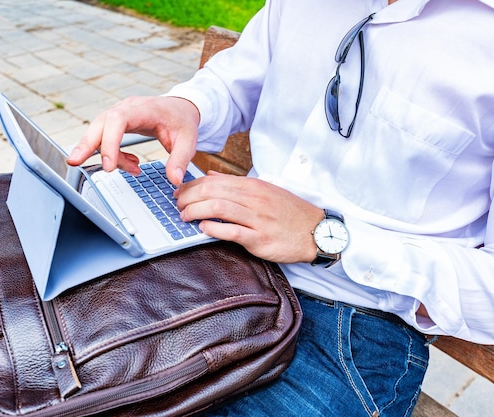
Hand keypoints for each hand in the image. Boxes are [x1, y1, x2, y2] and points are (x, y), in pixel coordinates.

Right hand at [66, 96, 199, 184]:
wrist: (181, 109)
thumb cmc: (182, 121)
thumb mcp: (188, 140)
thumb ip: (180, 159)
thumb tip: (174, 179)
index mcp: (143, 109)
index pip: (117, 120)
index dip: (109, 142)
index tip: (109, 166)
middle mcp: (126, 109)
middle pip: (98, 124)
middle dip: (85, 144)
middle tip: (75, 163)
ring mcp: (119, 115)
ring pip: (98, 132)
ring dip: (106, 154)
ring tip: (132, 168)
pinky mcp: (117, 124)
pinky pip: (106, 139)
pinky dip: (114, 154)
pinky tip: (131, 163)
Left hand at [175, 172, 323, 263]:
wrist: (316, 231)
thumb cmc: (289, 212)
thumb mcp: (265, 191)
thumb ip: (236, 184)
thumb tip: (210, 176)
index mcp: (253, 186)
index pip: (214, 181)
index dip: (192, 186)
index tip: (179, 192)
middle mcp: (254, 199)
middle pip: (212, 192)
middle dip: (188, 198)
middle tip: (177, 205)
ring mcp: (257, 218)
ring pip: (218, 208)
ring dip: (195, 212)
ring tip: (184, 217)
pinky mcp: (260, 239)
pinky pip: (232, 232)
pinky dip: (213, 229)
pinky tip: (203, 229)